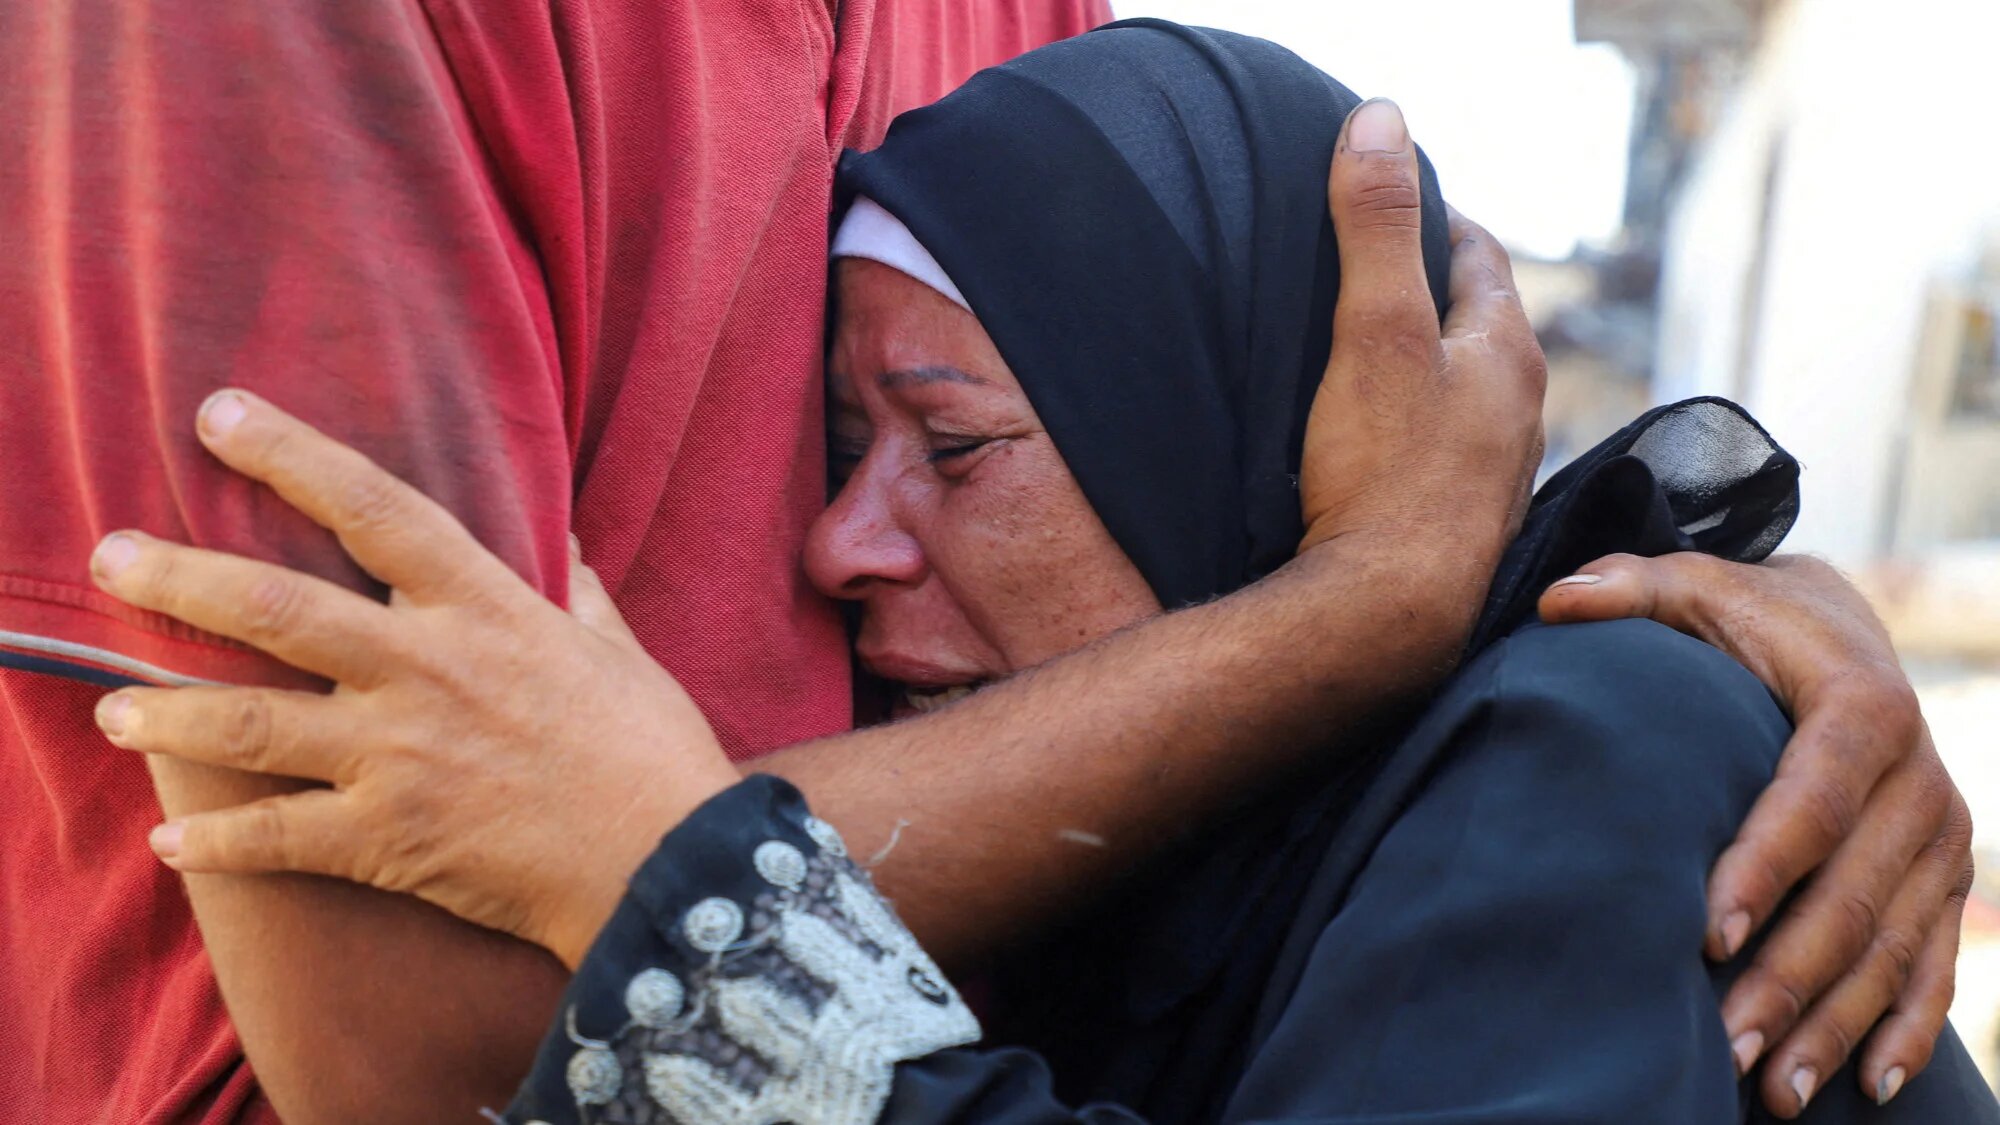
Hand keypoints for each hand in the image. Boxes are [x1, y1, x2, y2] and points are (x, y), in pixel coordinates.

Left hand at [88, 390, 739, 968]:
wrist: (670, 863)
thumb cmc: (652, 749)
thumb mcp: (620, 649)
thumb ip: (573, 587)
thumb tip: (556, 529)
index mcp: (486, 609)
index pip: (374, 509)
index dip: (291, 455)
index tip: (219, 414)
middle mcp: (428, 671)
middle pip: (276, 609)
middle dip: (180, 578)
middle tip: (110, 557)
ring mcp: (402, 757)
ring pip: (252, 726)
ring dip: (169, 715)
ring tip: (109, 709)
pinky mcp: (390, 840)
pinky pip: (280, 839)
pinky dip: (219, 845)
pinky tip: (172, 844)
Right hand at [1300, 98, 1544, 570]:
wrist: (1389, 617)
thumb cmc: (1385, 474)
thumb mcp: (1372, 328)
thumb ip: (1376, 224)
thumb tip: (1380, 119)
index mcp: (1507, 350)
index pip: (1475, 250)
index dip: (1428, 214)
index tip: (1382, 198)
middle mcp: (1519, 408)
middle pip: (1473, 318)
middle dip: (1424, 286)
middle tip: (1361, 267)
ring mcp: (1495, 470)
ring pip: (1461, 386)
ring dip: (1422, 360)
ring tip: (1361, 349)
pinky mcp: (1463, 520)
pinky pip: (1443, 444)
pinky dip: (1413, 421)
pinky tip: (1373, 441)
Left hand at [1542, 553, 1970, 1114]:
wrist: (1841, 627)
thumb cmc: (1744, 618)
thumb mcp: (1693, 585)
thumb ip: (1629, 587)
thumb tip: (1555, 601)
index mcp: (1861, 708)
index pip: (1810, 800)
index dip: (1762, 868)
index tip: (1705, 933)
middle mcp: (1919, 780)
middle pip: (1852, 895)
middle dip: (1789, 978)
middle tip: (1727, 1045)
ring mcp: (1939, 837)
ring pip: (1893, 947)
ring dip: (1836, 1024)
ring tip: (1775, 1092)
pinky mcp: (1944, 876)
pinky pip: (1934, 962)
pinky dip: (1906, 1027)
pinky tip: (1866, 1085)